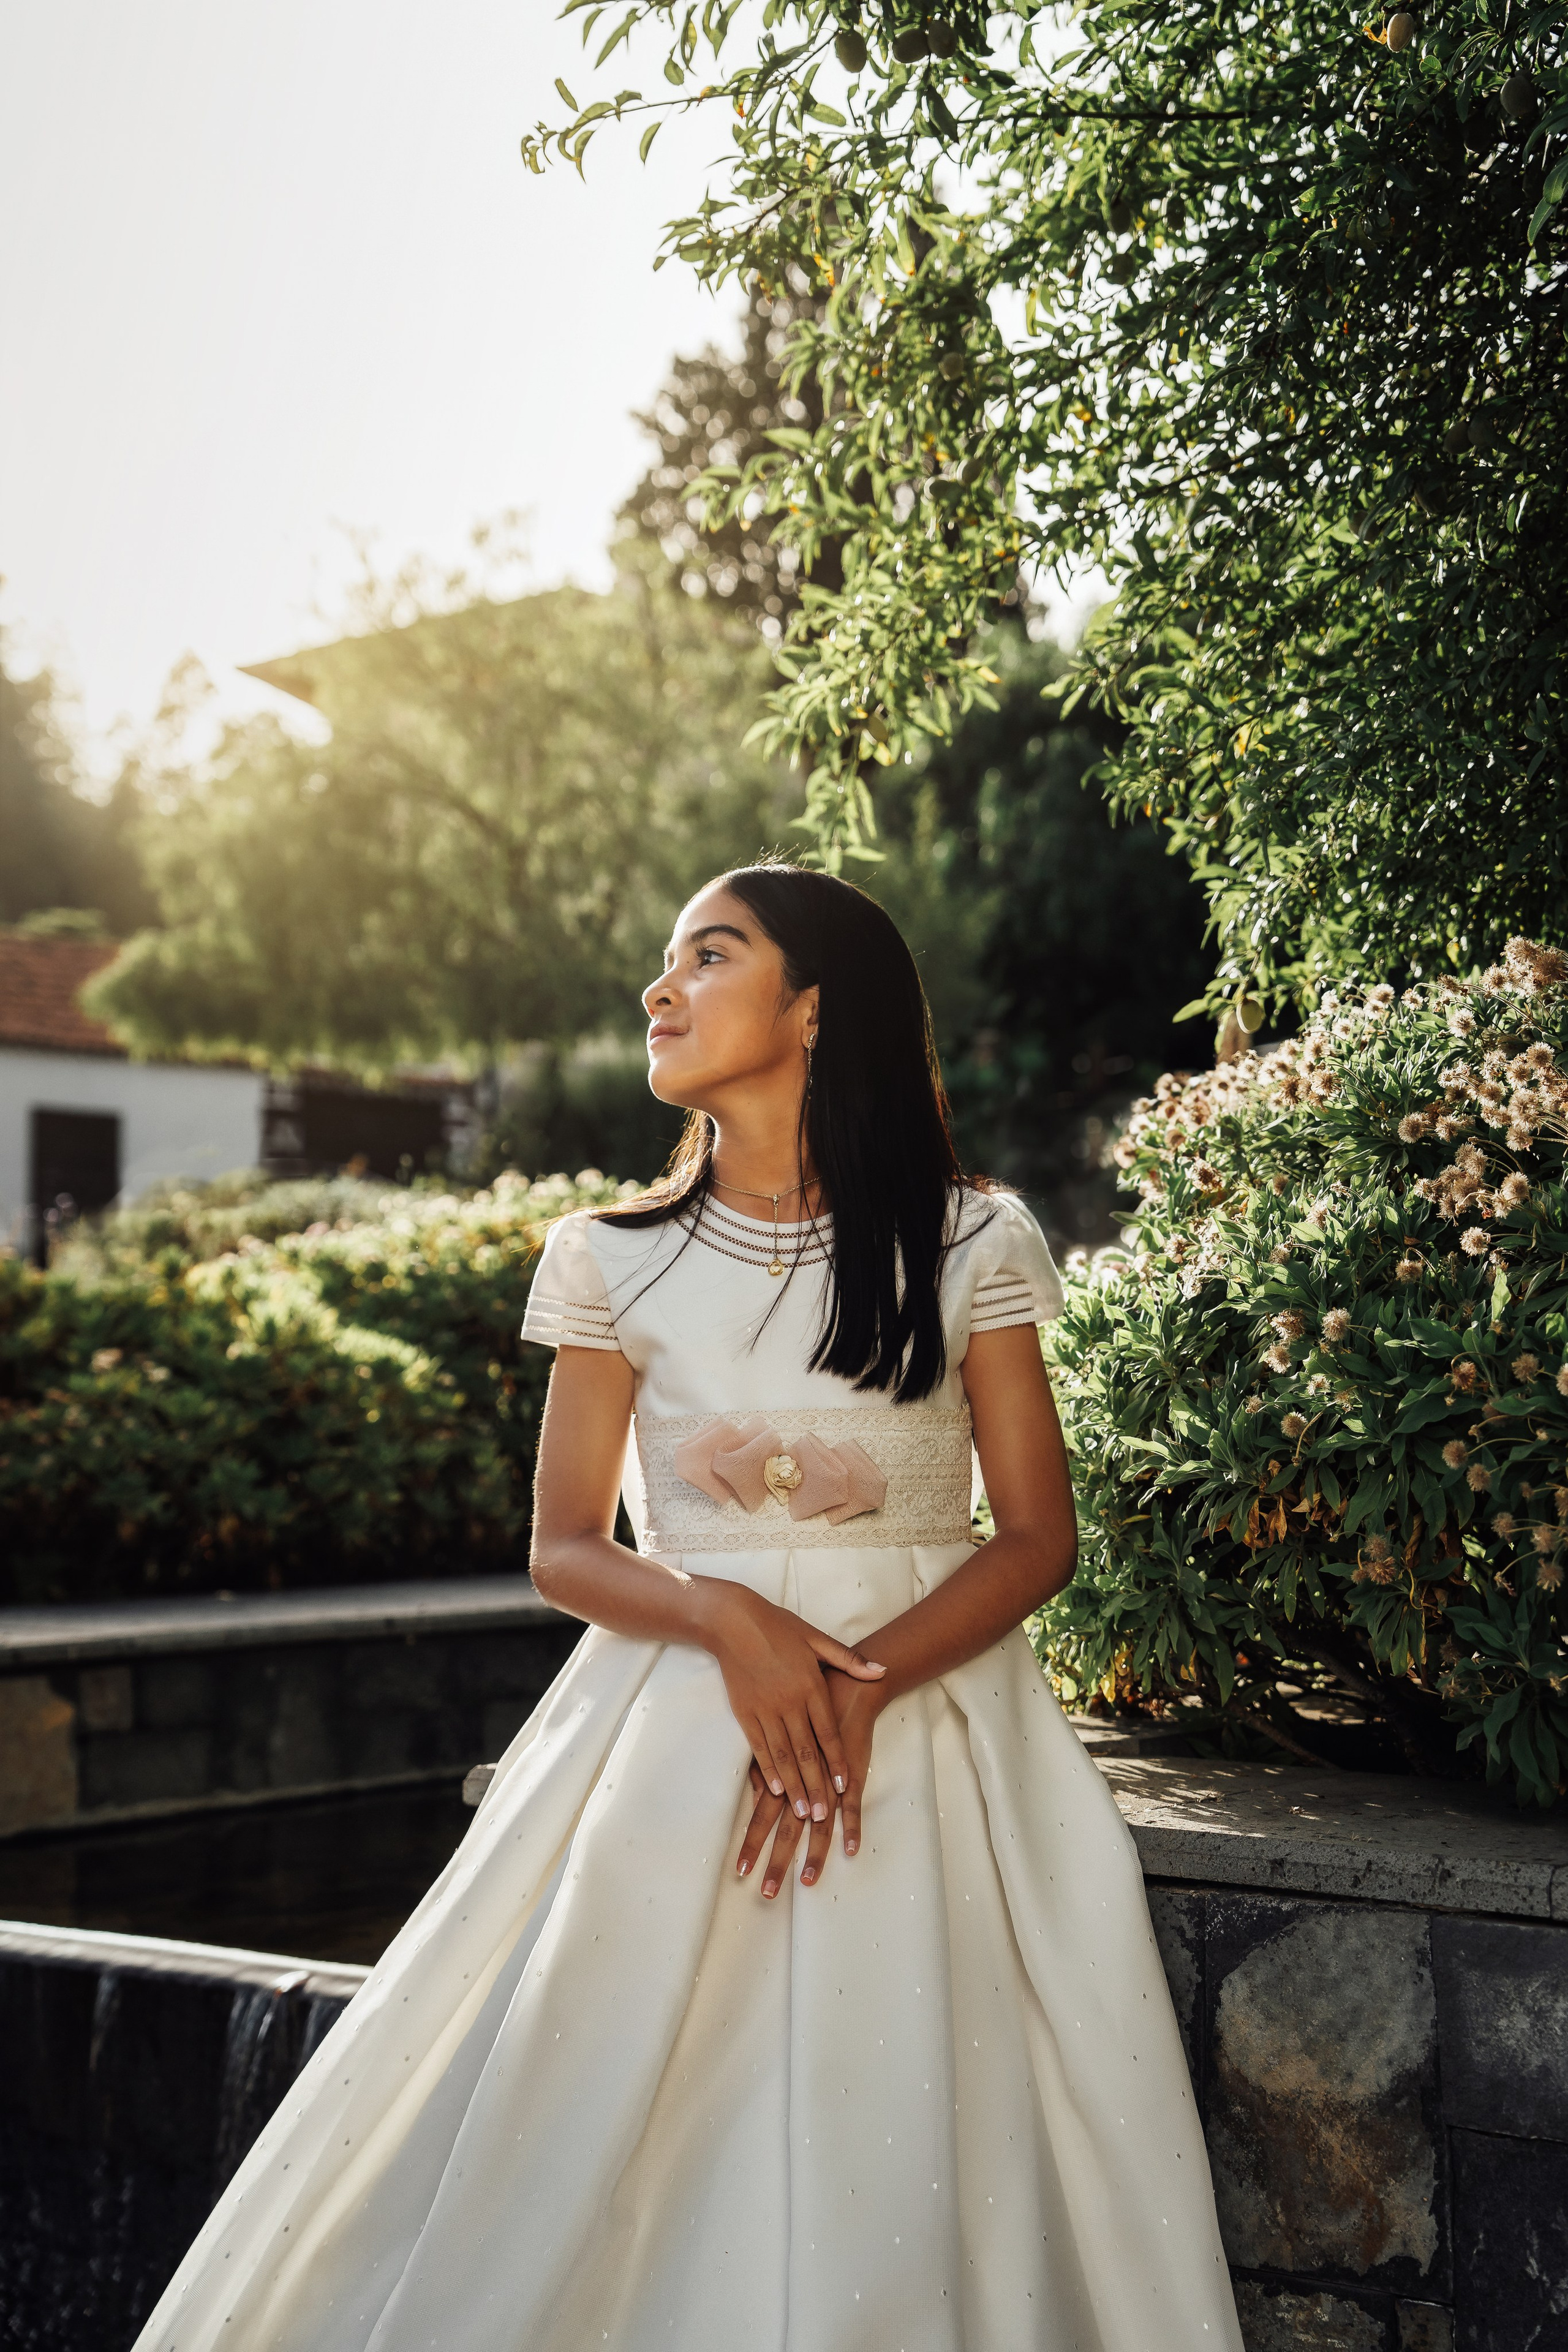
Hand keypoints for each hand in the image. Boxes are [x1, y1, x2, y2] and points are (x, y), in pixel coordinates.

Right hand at [696, 1580, 883, 1829]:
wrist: (733, 1620)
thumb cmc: (778, 1627)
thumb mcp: (816, 1638)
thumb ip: (849, 1660)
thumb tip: (881, 1671)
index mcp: (811, 1685)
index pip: (827, 1732)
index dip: (835, 1761)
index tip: (843, 1786)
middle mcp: (789, 1701)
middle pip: (806, 1752)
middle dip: (815, 1785)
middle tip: (822, 1815)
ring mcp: (765, 1709)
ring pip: (782, 1755)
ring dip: (793, 1785)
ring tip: (801, 1811)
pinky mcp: (744, 1712)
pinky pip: (757, 1746)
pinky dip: (766, 1769)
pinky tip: (773, 1789)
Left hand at [735, 1660, 887, 1897]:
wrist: (841, 1686)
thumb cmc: (802, 1709)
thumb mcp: (777, 1736)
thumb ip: (765, 1764)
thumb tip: (754, 1792)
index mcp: (780, 1775)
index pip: (760, 1817)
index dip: (751, 1844)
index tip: (740, 1872)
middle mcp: (801, 1782)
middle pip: (785, 1830)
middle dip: (775, 1862)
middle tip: (766, 1893)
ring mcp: (828, 1781)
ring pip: (819, 1826)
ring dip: (813, 1856)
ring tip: (805, 1883)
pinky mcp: (853, 1774)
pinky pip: (854, 1806)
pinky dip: (852, 1828)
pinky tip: (851, 1851)